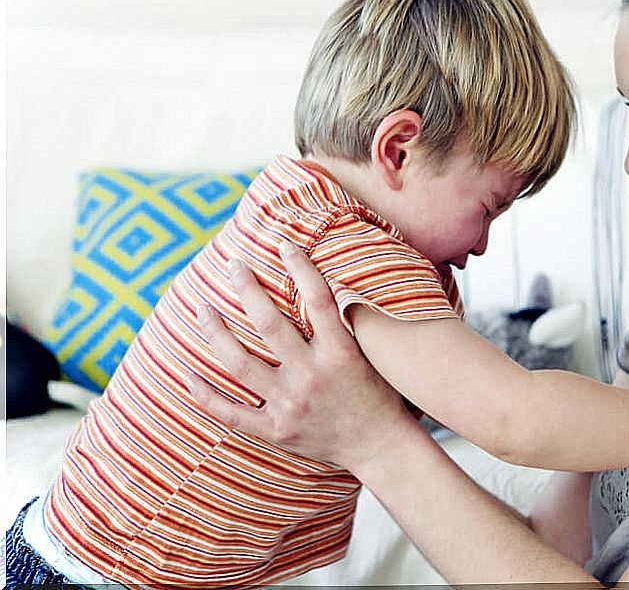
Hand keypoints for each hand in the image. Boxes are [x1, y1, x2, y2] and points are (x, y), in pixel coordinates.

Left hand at [185, 242, 410, 469]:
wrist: (379, 446)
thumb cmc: (379, 394)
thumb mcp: (376, 355)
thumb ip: (352, 324)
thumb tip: (330, 283)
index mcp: (341, 355)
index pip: (318, 300)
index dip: (300, 267)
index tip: (283, 244)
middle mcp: (312, 377)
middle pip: (269, 325)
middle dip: (247, 289)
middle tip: (233, 265)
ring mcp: (290, 405)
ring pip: (240, 364)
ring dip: (216, 333)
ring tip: (202, 309)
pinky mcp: (276, 430)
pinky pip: (231, 413)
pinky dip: (205, 395)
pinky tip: (187, 374)